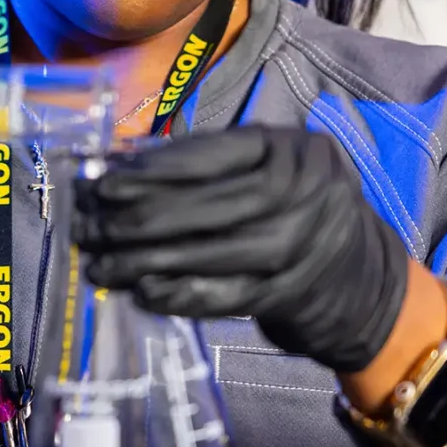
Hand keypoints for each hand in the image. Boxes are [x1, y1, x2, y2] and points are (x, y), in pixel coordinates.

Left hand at [74, 127, 411, 372]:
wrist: (358, 271)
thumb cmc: (292, 204)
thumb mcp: (268, 165)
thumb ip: (208, 162)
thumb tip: (121, 165)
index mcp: (292, 150)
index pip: (210, 158)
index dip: (151, 171)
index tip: (102, 183)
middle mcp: (302, 194)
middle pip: (204, 208)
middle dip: (137, 219)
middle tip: (89, 228)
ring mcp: (299, 247)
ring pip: (208, 254)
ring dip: (145, 262)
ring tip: (101, 264)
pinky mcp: (289, 292)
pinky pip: (223, 296)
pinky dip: (179, 295)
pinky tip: (141, 292)